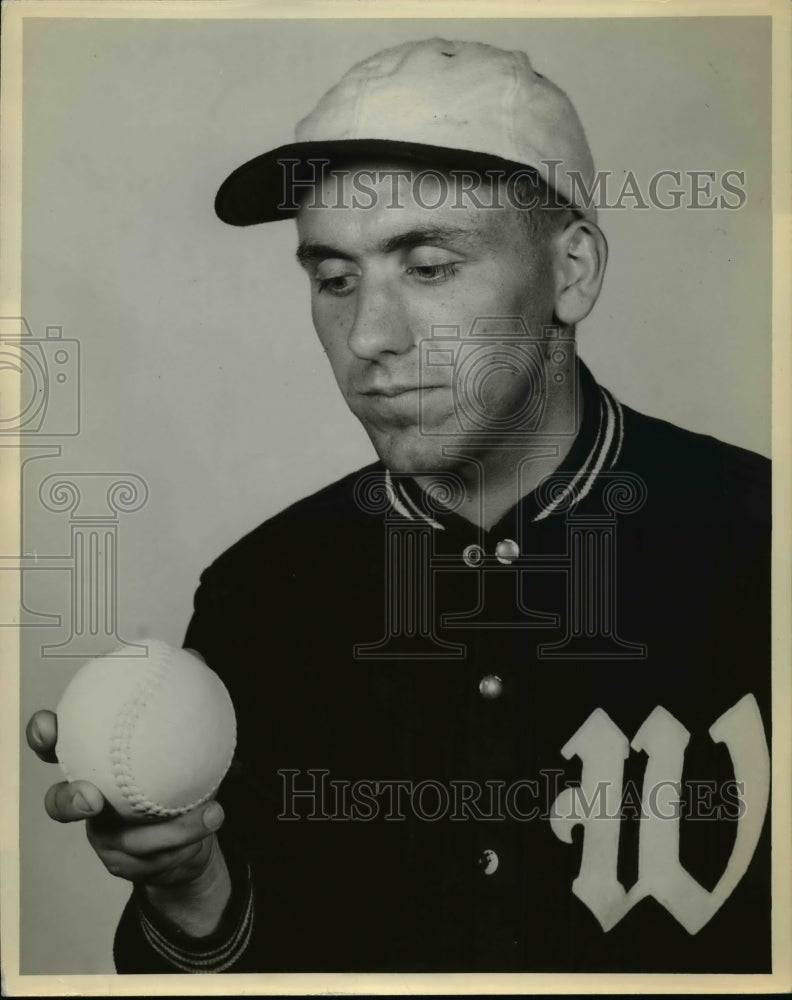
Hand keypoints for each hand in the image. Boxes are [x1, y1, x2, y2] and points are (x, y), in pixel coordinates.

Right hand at [26, 709, 231, 935]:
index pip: (57, 745)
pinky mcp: (129, 865)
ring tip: (207, 809)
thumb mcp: (182, 732)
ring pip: (128, 838)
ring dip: (169, 827)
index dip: (44, 736)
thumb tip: (192, 655)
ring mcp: (107, 837)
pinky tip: (214, 814)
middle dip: (68, 801)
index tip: (50, 725)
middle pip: (60, 805)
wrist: (193, 828)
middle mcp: (90, 800)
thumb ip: (184, 694)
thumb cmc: (175, 771)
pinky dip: (190, 832)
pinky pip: (160, 854)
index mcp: (94, 760)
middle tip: (91, 797)